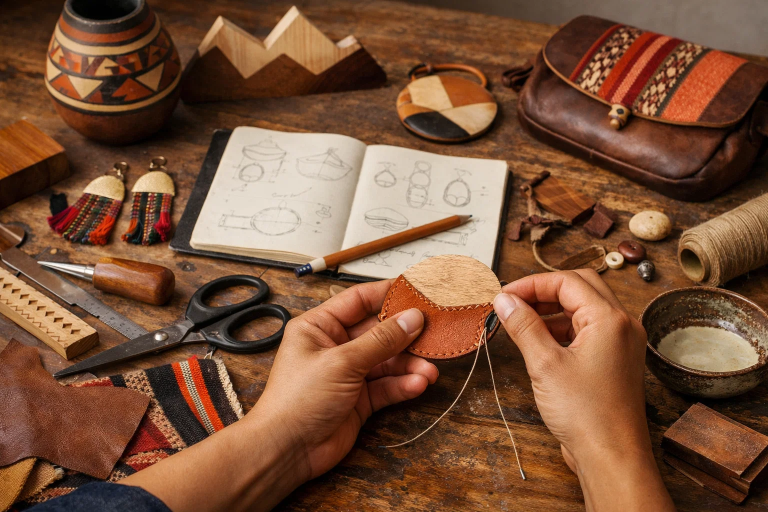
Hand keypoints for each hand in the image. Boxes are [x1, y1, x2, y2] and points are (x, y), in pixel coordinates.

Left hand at [254, 279, 437, 478]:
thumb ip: (380, 340)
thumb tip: (411, 318)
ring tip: (429, 369)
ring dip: (409, 364)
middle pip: (378, 331)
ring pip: (387, 361)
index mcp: (320, 326)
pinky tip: (418, 384)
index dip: (388, 294)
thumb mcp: (342, 362)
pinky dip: (403, 384)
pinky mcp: (359, 399)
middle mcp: (335, 346)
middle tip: (433, 331)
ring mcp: (348, 373)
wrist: (287, 450)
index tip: (417, 291)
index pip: (359, 300)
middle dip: (406, 334)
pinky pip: (387, 385)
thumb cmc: (297, 399)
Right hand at [493, 270, 673, 510]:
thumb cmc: (587, 414)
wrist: (612, 457)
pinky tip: (538, 341)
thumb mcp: (545, 364)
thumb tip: (505, 300)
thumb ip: (523, 326)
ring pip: (583, 309)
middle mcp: (621, 325)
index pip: (567, 281)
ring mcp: (620, 343)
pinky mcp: (613, 360)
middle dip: (543, 291)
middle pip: (579, 288)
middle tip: (512, 303)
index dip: (531, 284)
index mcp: (610, 319)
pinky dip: (561, 329)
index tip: (504, 296)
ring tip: (520, 323)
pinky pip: (586, 331)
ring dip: (551, 310)